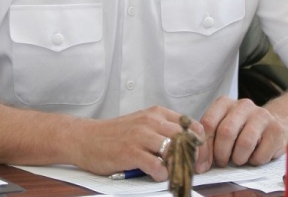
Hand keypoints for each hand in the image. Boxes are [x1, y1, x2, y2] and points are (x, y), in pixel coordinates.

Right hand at [71, 105, 205, 180]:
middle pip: (187, 139)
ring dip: (178, 167)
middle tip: (192, 171)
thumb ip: (164, 129)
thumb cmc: (115, 134)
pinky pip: (157, 166)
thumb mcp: (143, 124)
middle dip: (194, 159)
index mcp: (157, 113)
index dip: (201, 145)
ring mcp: (141, 136)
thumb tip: (190, 146)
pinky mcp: (131, 152)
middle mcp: (151, 121)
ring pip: (174, 151)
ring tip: (174, 174)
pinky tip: (156, 175)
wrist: (86, 138)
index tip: (201, 159)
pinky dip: (161, 174)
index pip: (192, 126)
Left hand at [197, 96, 287, 170]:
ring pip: (244, 143)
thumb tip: (200, 165)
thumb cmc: (241, 129)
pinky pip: (261, 154)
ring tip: (238, 159)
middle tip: (223, 162)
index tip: (204, 161)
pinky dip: (254, 162)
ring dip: (238, 159)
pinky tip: (254, 156)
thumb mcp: (222, 127)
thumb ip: (209, 141)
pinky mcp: (276, 130)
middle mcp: (243, 105)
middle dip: (221, 154)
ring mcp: (261, 115)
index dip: (204, 146)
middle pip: (226, 132)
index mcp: (224, 103)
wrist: (274, 122)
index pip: (208, 123)